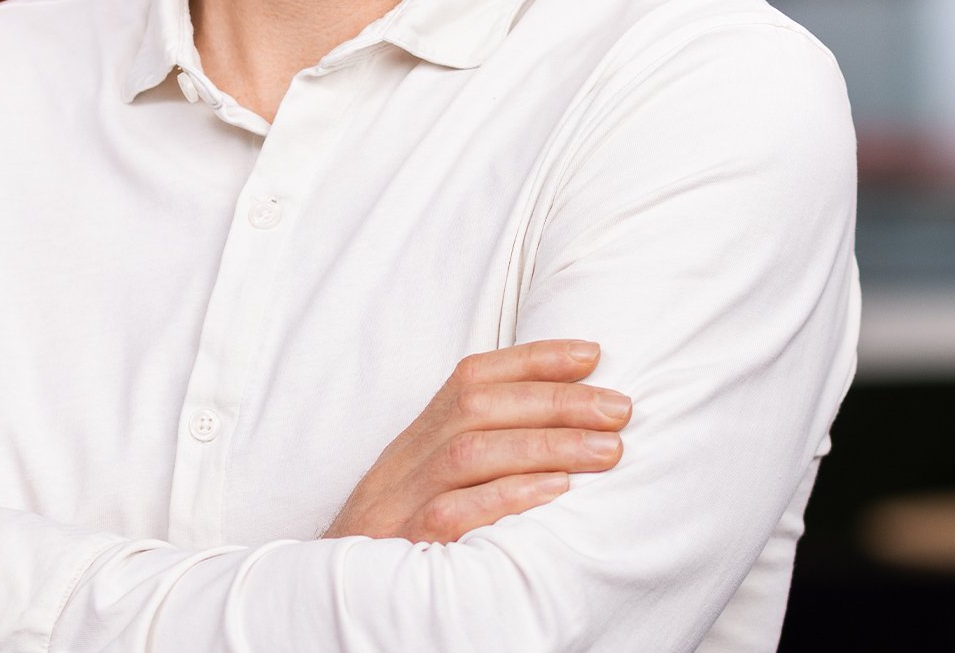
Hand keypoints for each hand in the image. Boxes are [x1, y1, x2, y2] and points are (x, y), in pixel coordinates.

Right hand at [321, 338, 628, 543]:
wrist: (335, 601)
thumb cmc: (398, 544)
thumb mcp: (426, 486)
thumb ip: (478, 452)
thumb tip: (562, 423)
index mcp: (415, 440)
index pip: (472, 377)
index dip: (532, 358)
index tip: (591, 353)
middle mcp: (404, 463)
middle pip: (477, 408)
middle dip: (554, 400)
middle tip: (619, 409)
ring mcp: (400, 505)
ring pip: (469, 453)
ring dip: (545, 444)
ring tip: (608, 449)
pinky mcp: (403, 550)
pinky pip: (452, 516)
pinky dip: (507, 498)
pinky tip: (556, 493)